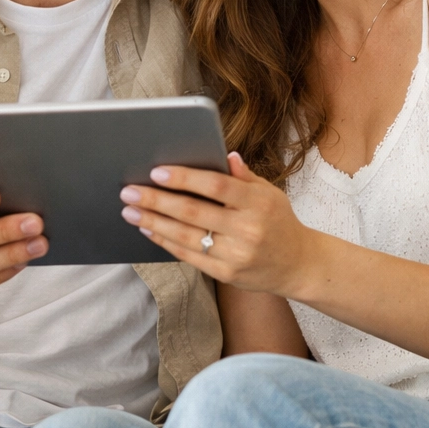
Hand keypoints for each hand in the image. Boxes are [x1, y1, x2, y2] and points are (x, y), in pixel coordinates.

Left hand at [119, 153, 309, 292]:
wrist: (299, 264)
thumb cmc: (278, 221)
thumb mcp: (268, 193)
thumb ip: (243, 176)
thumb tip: (224, 154)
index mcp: (258, 203)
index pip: (216, 186)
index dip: (185, 178)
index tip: (156, 171)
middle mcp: (247, 229)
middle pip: (194, 212)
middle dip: (157, 200)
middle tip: (129, 190)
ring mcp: (236, 254)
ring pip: (186, 236)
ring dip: (153, 221)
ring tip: (130, 210)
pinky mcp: (227, 273)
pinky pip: (189, 256)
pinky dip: (165, 241)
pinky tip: (148, 228)